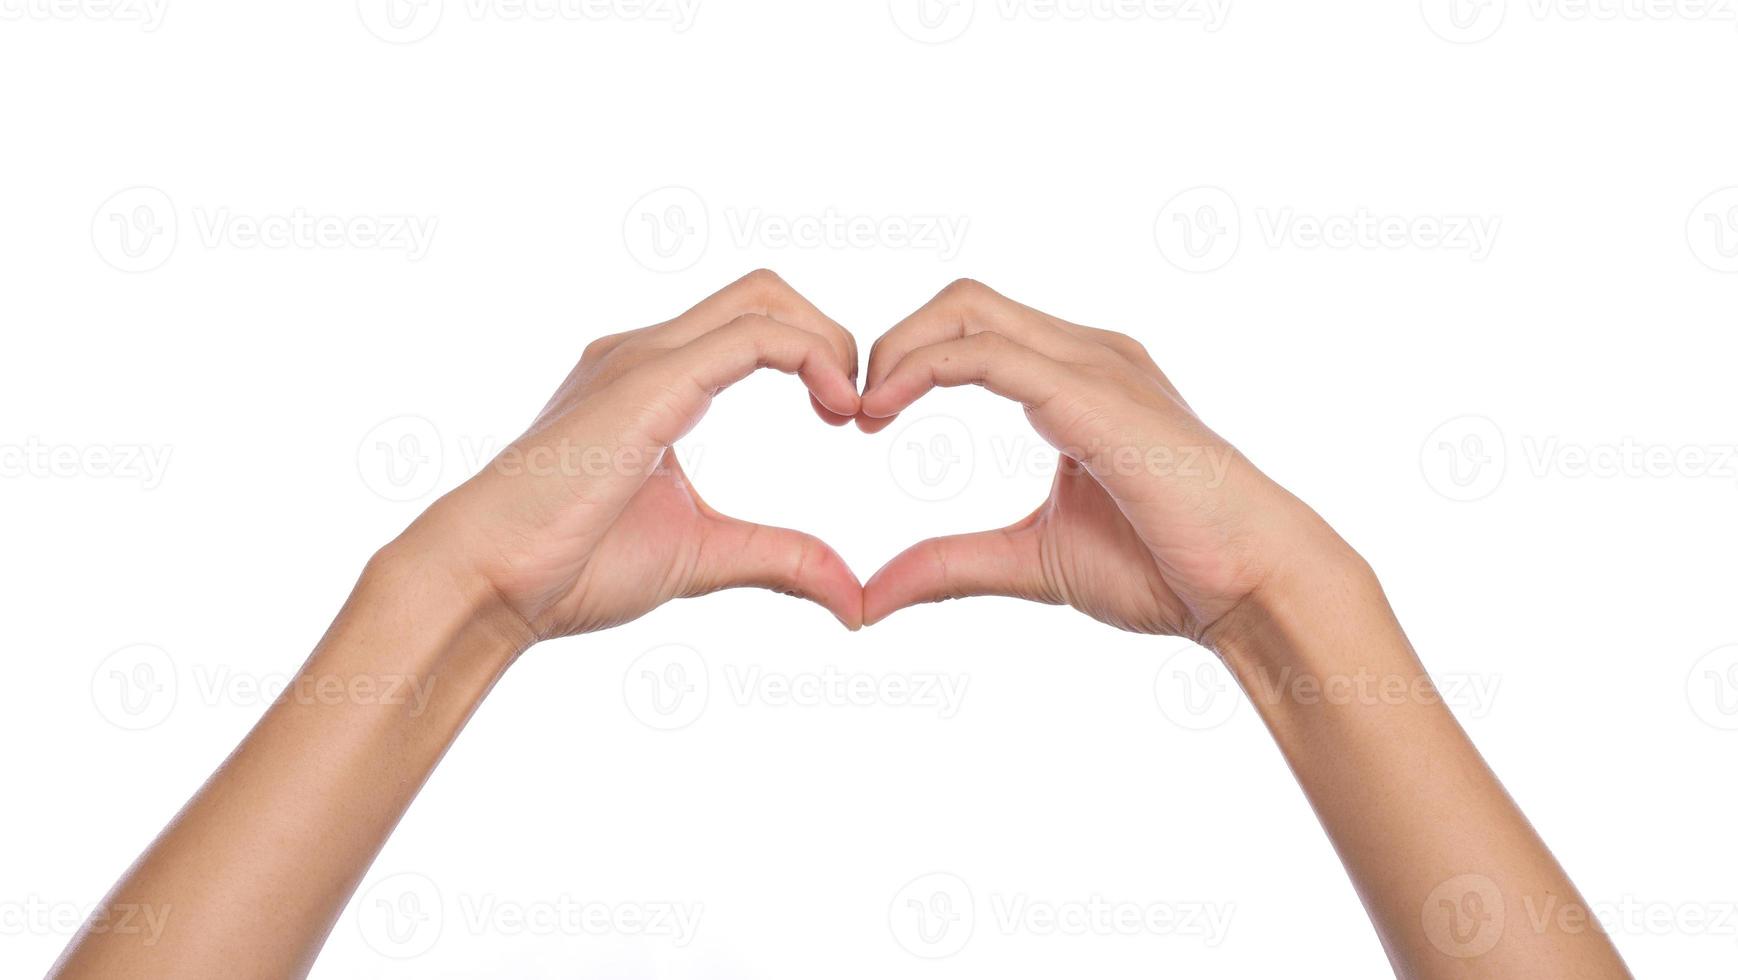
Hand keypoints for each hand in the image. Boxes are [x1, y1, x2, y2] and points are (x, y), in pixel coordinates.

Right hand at [397, 270, 865, 639]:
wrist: (492, 579)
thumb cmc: (574, 568)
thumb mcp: (705, 556)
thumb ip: (779, 559)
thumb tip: (852, 601)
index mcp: (654, 381)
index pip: (753, 324)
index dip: (816, 354)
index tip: (846, 418)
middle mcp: (646, 353)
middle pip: (764, 293)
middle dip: (829, 335)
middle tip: (857, 410)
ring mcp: (644, 358)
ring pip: (762, 298)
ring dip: (827, 341)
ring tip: (850, 410)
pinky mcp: (650, 381)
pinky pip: (752, 336)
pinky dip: (811, 356)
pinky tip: (835, 409)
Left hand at [858, 279, 1353, 640]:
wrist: (1251, 587)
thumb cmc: (1166, 570)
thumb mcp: (1030, 561)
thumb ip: (950, 564)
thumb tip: (870, 597)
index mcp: (1075, 380)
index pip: (970, 329)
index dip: (904, 358)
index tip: (863, 418)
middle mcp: (1085, 356)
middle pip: (962, 301)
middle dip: (891, 341)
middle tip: (852, 411)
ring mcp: (1094, 366)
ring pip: (967, 311)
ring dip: (897, 350)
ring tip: (863, 413)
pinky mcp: (1094, 395)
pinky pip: (990, 355)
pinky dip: (925, 369)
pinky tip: (890, 411)